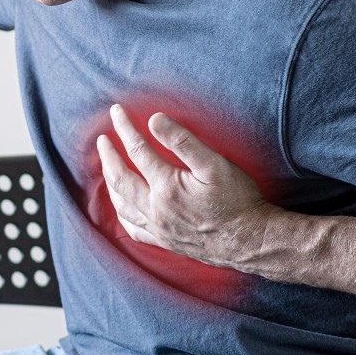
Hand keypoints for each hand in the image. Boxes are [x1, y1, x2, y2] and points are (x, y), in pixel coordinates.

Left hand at [95, 104, 279, 273]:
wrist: (253, 242)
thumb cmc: (239, 201)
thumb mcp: (215, 164)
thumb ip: (183, 141)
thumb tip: (155, 119)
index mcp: (166, 187)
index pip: (137, 151)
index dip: (124, 129)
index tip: (116, 112)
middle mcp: (155, 209)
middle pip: (119, 179)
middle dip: (108, 156)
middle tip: (102, 139)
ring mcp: (158, 228)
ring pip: (121, 205)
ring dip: (110, 183)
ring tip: (106, 166)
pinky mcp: (165, 241)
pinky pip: (132, 229)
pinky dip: (121, 213)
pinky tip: (121, 206)